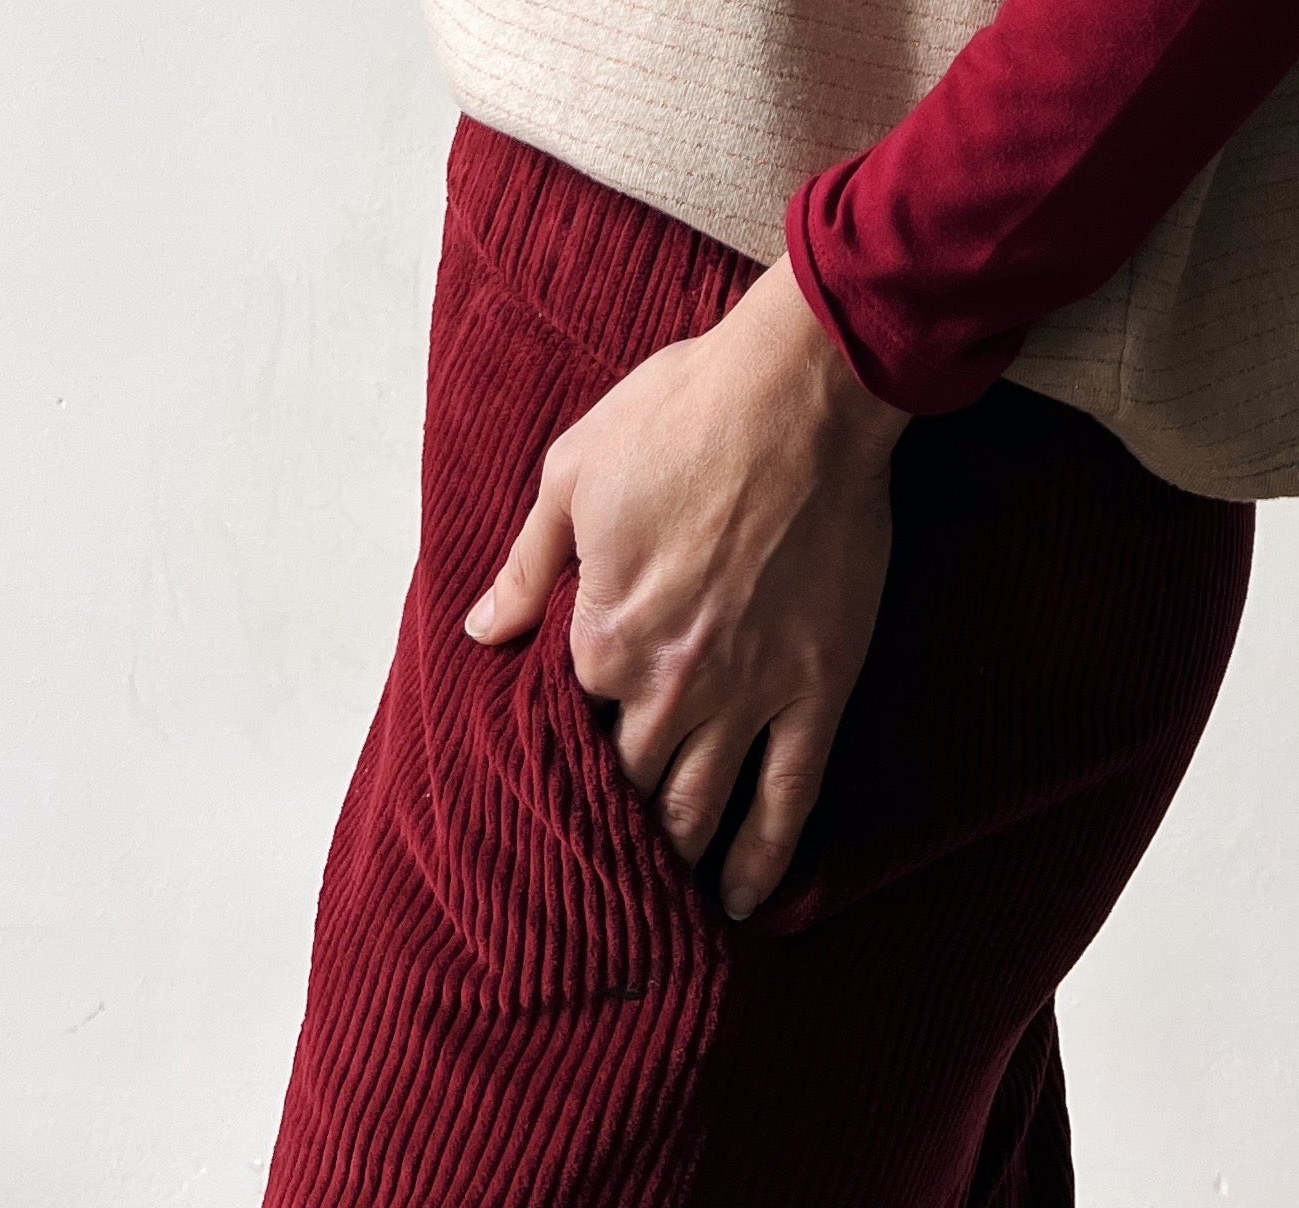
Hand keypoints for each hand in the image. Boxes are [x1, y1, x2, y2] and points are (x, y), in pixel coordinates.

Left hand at [464, 258, 907, 920]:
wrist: (800, 392)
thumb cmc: (680, 413)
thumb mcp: (573, 470)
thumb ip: (526, 564)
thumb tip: (481, 631)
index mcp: (601, 634)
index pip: (567, 718)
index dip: (563, 736)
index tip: (557, 763)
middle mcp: (668, 683)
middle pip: (627, 784)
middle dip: (608, 824)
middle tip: (596, 865)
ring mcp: (748, 694)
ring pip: (698, 809)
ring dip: (673, 864)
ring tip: (657, 906)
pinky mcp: (817, 690)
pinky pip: (788, 799)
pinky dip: (763, 860)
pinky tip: (743, 902)